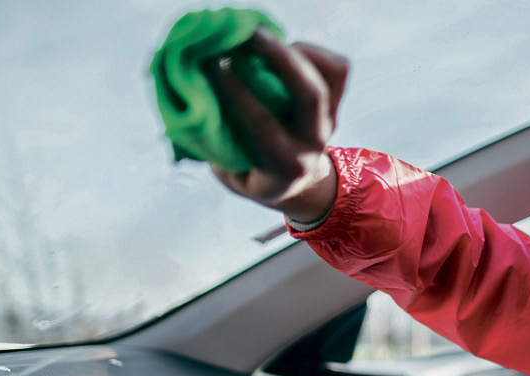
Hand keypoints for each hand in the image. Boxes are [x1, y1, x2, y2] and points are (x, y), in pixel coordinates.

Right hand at [211, 28, 347, 221]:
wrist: (299, 186)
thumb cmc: (254, 174)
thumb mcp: (232, 172)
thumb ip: (216, 141)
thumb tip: (193, 97)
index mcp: (284, 165)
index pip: (263, 125)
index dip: (237, 93)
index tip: (214, 64)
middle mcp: (312, 142)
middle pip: (309, 95)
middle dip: (279, 59)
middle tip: (248, 35)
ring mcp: (328, 121)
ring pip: (328, 78)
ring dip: (294, 51)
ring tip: (261, 36)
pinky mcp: (336, 104)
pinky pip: (336, 69)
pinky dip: (312, 51)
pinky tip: (285, 47)